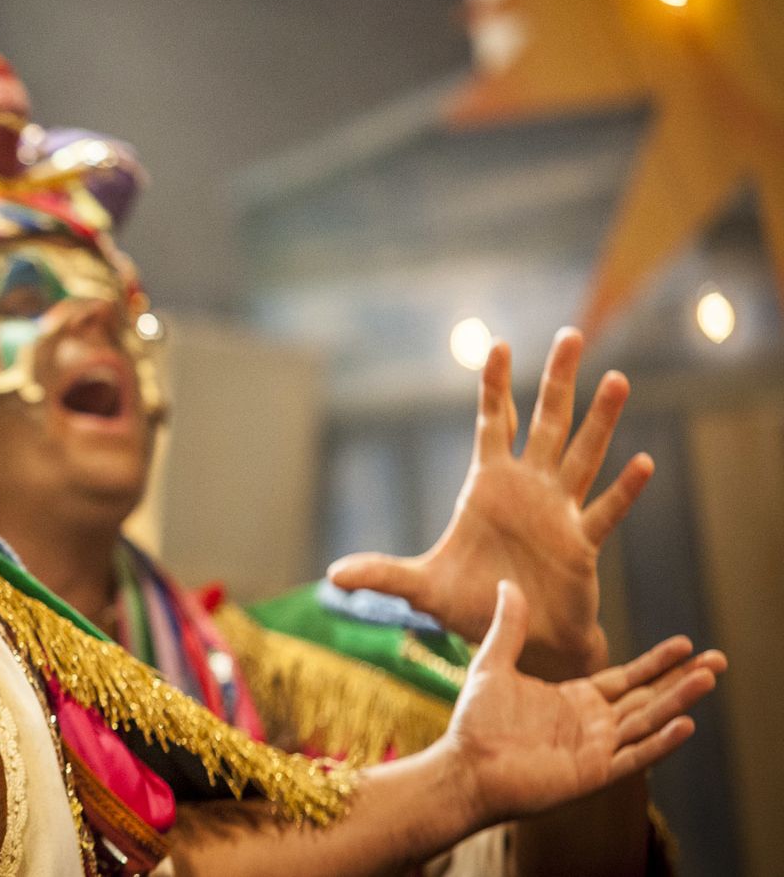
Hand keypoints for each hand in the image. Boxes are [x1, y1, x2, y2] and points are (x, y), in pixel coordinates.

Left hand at [329, 328, 652, 677]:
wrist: (517, 640)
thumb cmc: (471, 606)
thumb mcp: (420, 588)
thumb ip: (382, 575)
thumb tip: (333, 575)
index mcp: (489, 487)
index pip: (492, 424)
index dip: (495, 386)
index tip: (498, 344)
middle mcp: (528, 489)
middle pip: (547, 422)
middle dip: (557, 380)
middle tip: (571, 334)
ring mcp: (559, 513)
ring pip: (583, 456)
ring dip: (600, 420)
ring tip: (616, 379)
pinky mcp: (581, 545)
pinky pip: (605, 512)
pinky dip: (623, 490)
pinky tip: (642, 463)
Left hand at [445, 582, 722, 825]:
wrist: (465, 767)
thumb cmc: (476, 723)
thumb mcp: (494, 665)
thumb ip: (508, 628)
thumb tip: (507, 584)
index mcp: (576, 700)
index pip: (628, 678)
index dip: (656, 662)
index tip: (685, 644)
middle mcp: (593, 724)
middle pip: (648, 698)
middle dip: (682, 679)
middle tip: (718, 659)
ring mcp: (597, 750)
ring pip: (648, 722)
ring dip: (679, 702)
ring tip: (708, 679)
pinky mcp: (594, 773)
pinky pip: (635, 756)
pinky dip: (661, 743)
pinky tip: (686, 725)